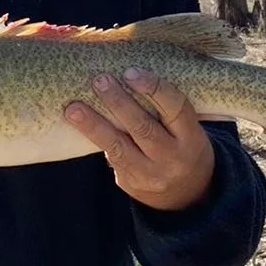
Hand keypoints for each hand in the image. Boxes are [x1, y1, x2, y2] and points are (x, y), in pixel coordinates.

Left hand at [64, 68, 215, 212]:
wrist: (187, 195)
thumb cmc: (182, 146)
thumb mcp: (187, 130)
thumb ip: (166, 108)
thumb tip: (128, 71)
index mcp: (192, 137)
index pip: (176, 108)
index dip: (154, 88)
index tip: (130, 72)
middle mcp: (174, 158)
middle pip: (143, 127)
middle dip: (118, 102)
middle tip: (99, 80)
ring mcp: (152, 174)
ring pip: (119, 146)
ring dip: (93, 125)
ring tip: (73, 108)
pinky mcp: (132, 184)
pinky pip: (112, 158)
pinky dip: (95, 138)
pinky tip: (78, 123)